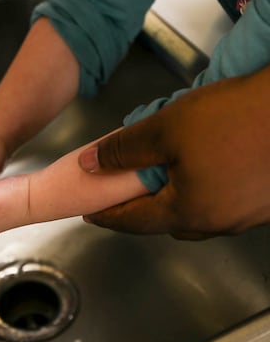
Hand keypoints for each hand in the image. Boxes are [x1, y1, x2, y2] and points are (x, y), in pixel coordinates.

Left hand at [78, 66, 269, 238]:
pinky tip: (200, 170)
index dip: (108, 216)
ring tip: (157, 181)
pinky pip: (222, 203)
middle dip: (140, 212)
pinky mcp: (267, 200)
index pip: (135, 222)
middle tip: (120, 196)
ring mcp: (249, 214)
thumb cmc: (235, 117)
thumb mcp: (166, 129)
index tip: (89, 214)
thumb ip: (123, 151)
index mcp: (191, 212)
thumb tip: (89, 165)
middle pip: (167, 223)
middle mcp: (221, 222)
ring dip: (173, 201)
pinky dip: (200, 192)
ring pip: (197, 214)